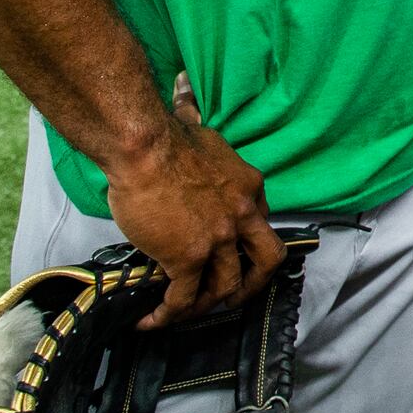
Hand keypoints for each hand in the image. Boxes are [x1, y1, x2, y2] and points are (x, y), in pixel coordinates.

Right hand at [101, 97, 287, 330]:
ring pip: (226, 287)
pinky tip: (152, 320)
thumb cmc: (164, 137)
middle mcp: (243, 215)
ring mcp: (220, 239)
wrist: (145, 147)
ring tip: (186, 312)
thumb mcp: (200, 133)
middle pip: (267, 260)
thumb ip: (199, 131)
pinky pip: (184, 298)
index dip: (247, 243)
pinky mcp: (189, 257)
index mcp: (249, 188)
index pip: (261, 223)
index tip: (230, 252)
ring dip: (207, 305)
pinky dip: (169, 314)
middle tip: (233, 295)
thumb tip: (184, 92)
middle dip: (253, 283)